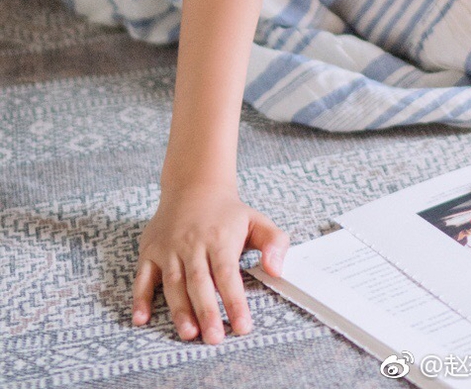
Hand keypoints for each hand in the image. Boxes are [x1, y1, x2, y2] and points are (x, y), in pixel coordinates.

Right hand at [132, 184, 288, 343]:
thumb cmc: (227, 212)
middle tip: (214, 338)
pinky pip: (142, 276)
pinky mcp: (150, 251)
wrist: (194, 185)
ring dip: (179, 309)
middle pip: (199, 282)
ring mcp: (169, 248)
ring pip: (173, 282)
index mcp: (219, 239)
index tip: (243, 326)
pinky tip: (141, 319)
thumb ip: (274, 243)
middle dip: (207, 312)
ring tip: (189, 333)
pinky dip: (140, 298)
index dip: (235, 301)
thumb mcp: (256, 220)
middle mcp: (192, 244)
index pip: (228, 274)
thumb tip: (276, 270)